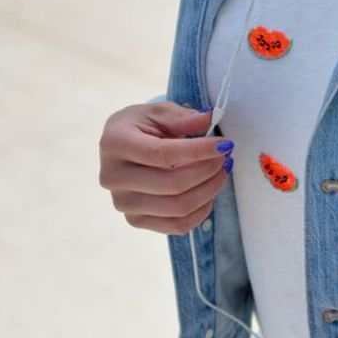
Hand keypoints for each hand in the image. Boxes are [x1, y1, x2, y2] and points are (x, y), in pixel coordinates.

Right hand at [98, 101, 232, 234]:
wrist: (123, 148)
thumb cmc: (142, 127)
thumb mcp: (159, 112)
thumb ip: (183, 117)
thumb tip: (208, 120)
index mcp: (114, 144)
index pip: (162, 154)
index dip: (198, 151)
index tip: (225, 144)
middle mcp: (113, 177)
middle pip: (172, 184)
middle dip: (208, 170)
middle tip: (225, 157)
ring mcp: (123, 203)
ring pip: (178, 208)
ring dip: (209, 190)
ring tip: (221, 172)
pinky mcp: (135, 220)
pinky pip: (177, 225)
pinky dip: (201, 210)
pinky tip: (209, 192)